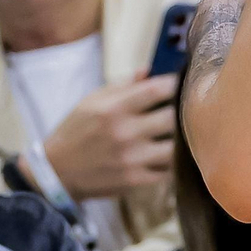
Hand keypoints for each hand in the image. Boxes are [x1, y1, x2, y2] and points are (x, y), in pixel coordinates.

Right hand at [36, 73, 177, 199]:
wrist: (56, 173)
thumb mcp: (91, 101)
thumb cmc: (76, 131)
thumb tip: (149, 70)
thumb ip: (123, 85)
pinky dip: (175, 161)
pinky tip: (174, 153)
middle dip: (185, 111)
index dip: (177, 83)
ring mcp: (131, 159)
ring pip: (177, 146)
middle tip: (193, 108)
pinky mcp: (135, 180)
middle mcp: (125, 133)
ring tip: (187, 132)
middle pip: (174, 117)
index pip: (158, 90)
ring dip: (184, 138)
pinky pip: (169, 170)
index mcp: (113, 108)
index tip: (186, 82)